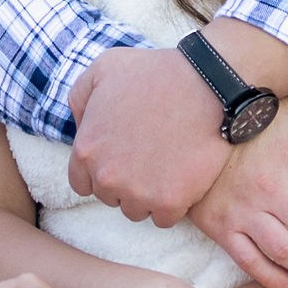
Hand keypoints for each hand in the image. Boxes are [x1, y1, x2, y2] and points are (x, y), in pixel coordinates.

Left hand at [67, 47, 228, 225]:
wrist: (206, 85)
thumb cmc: (155, 73)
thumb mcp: (103, 68)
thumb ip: (80, 98)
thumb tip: (80, 124)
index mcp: (86, 150)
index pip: (81, 183)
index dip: (101, 171)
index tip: (121, 159)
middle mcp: (107, 177)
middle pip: (110, 198)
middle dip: (124, 183)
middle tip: (147, 159)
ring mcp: (138, 193)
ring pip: (136, 211)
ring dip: (147, 196)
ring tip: (165, 168)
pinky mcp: (170, 202)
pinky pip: (164, 219)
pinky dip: (172, 204)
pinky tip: (180, 179)